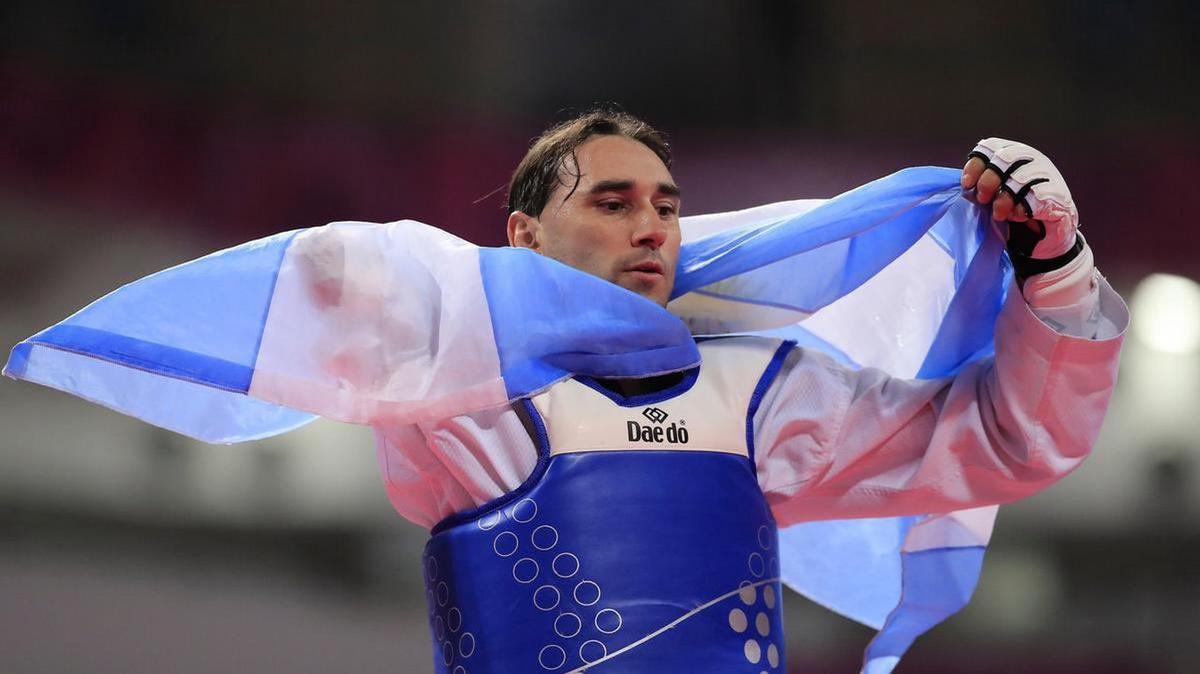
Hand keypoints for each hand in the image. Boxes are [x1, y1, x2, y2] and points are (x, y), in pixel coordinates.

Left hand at [960, 138, 1078, 258]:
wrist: (1048, 230)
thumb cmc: (1017, 207)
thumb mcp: (997, 192)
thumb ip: (983, 183)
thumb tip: (965, 185)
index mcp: (1015, 154)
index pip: (991, 147)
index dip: (976, 165)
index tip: (967, 185)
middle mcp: (1033, 159)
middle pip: (1004, 158)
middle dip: (988, 181)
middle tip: (983, 200)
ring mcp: (1048, 174)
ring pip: (1020, 178)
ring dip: (1004, 199)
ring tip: (1001, 214)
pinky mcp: (1059, 194)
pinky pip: (1035, 198)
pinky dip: (1022, 210)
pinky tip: (1020, 216)